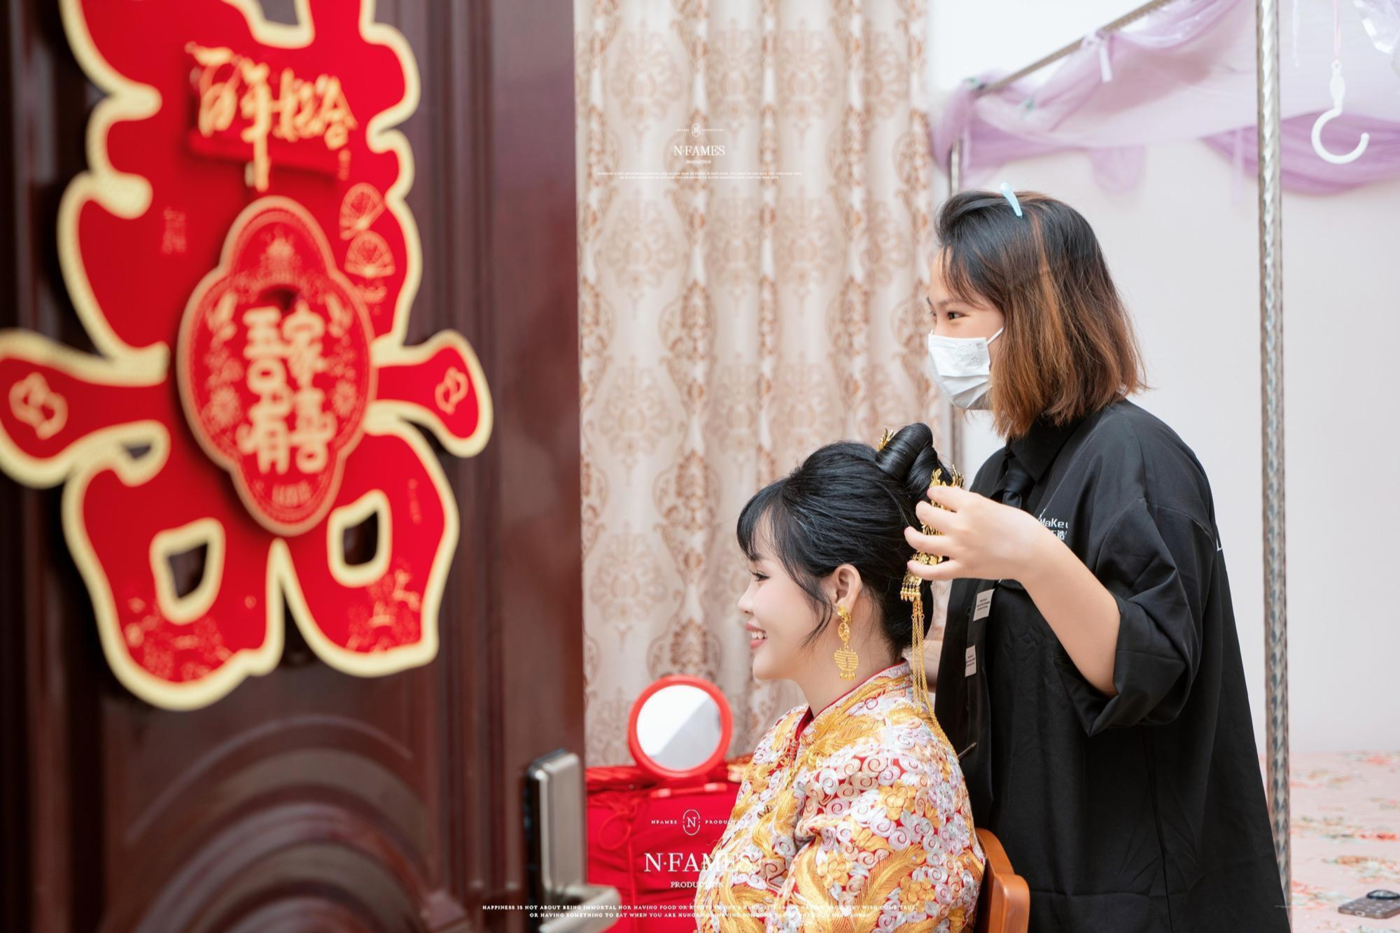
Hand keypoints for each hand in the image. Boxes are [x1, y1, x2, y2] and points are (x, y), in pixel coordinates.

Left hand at [902, 484, 1054, 583]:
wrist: (1033, 554)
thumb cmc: (1021, 528)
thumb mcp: (995, 505)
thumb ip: (970, 501)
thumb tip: (952, 497)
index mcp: (971, 506)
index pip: (941, 494)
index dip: (935, 492)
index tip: (934, 494)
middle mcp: (960, 526)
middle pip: (926, 514)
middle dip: (921, 509)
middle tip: (922, 509)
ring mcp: (959, 549)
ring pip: (922, 541)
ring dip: (912, 535)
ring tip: (909, 532)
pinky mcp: (962, 568)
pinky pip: (933, 572)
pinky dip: (918, 569)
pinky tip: (911, 564)